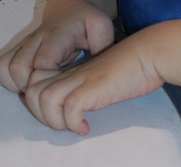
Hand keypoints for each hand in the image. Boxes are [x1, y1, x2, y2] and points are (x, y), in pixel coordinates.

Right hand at [0, 0, 114, 94]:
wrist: (70, 6)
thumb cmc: (87, 20)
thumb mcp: (102, 27)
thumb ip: (103, 46)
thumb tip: (99, 69)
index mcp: (58, 35)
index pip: (42, 62)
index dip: (48, 79)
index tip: (62, 85)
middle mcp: (36, 39)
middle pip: (19, 68)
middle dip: (31, 88)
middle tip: (49, 95)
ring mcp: (24, 44)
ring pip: (4, 67)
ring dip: (15, 86)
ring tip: (37, 91)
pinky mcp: (17, 49)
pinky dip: (4, 80)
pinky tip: (23, 84)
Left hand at [24, 32, 163, 135]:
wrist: (150, 53)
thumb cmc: (131, 66)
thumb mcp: (99, 78)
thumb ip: (86, 88)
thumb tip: (76, 112)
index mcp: (71, 71)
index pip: (35, 81)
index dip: (39, 102)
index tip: (60, 114)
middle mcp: (72, 73)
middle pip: (31, 91)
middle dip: (41, 115)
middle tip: (63, 123)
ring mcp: (82, 78)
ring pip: (44, 98)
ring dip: (54, 120)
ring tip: (73, 125)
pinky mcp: (95, 86)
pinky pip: (70, 108)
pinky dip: (74, 123)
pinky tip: (87, 127)